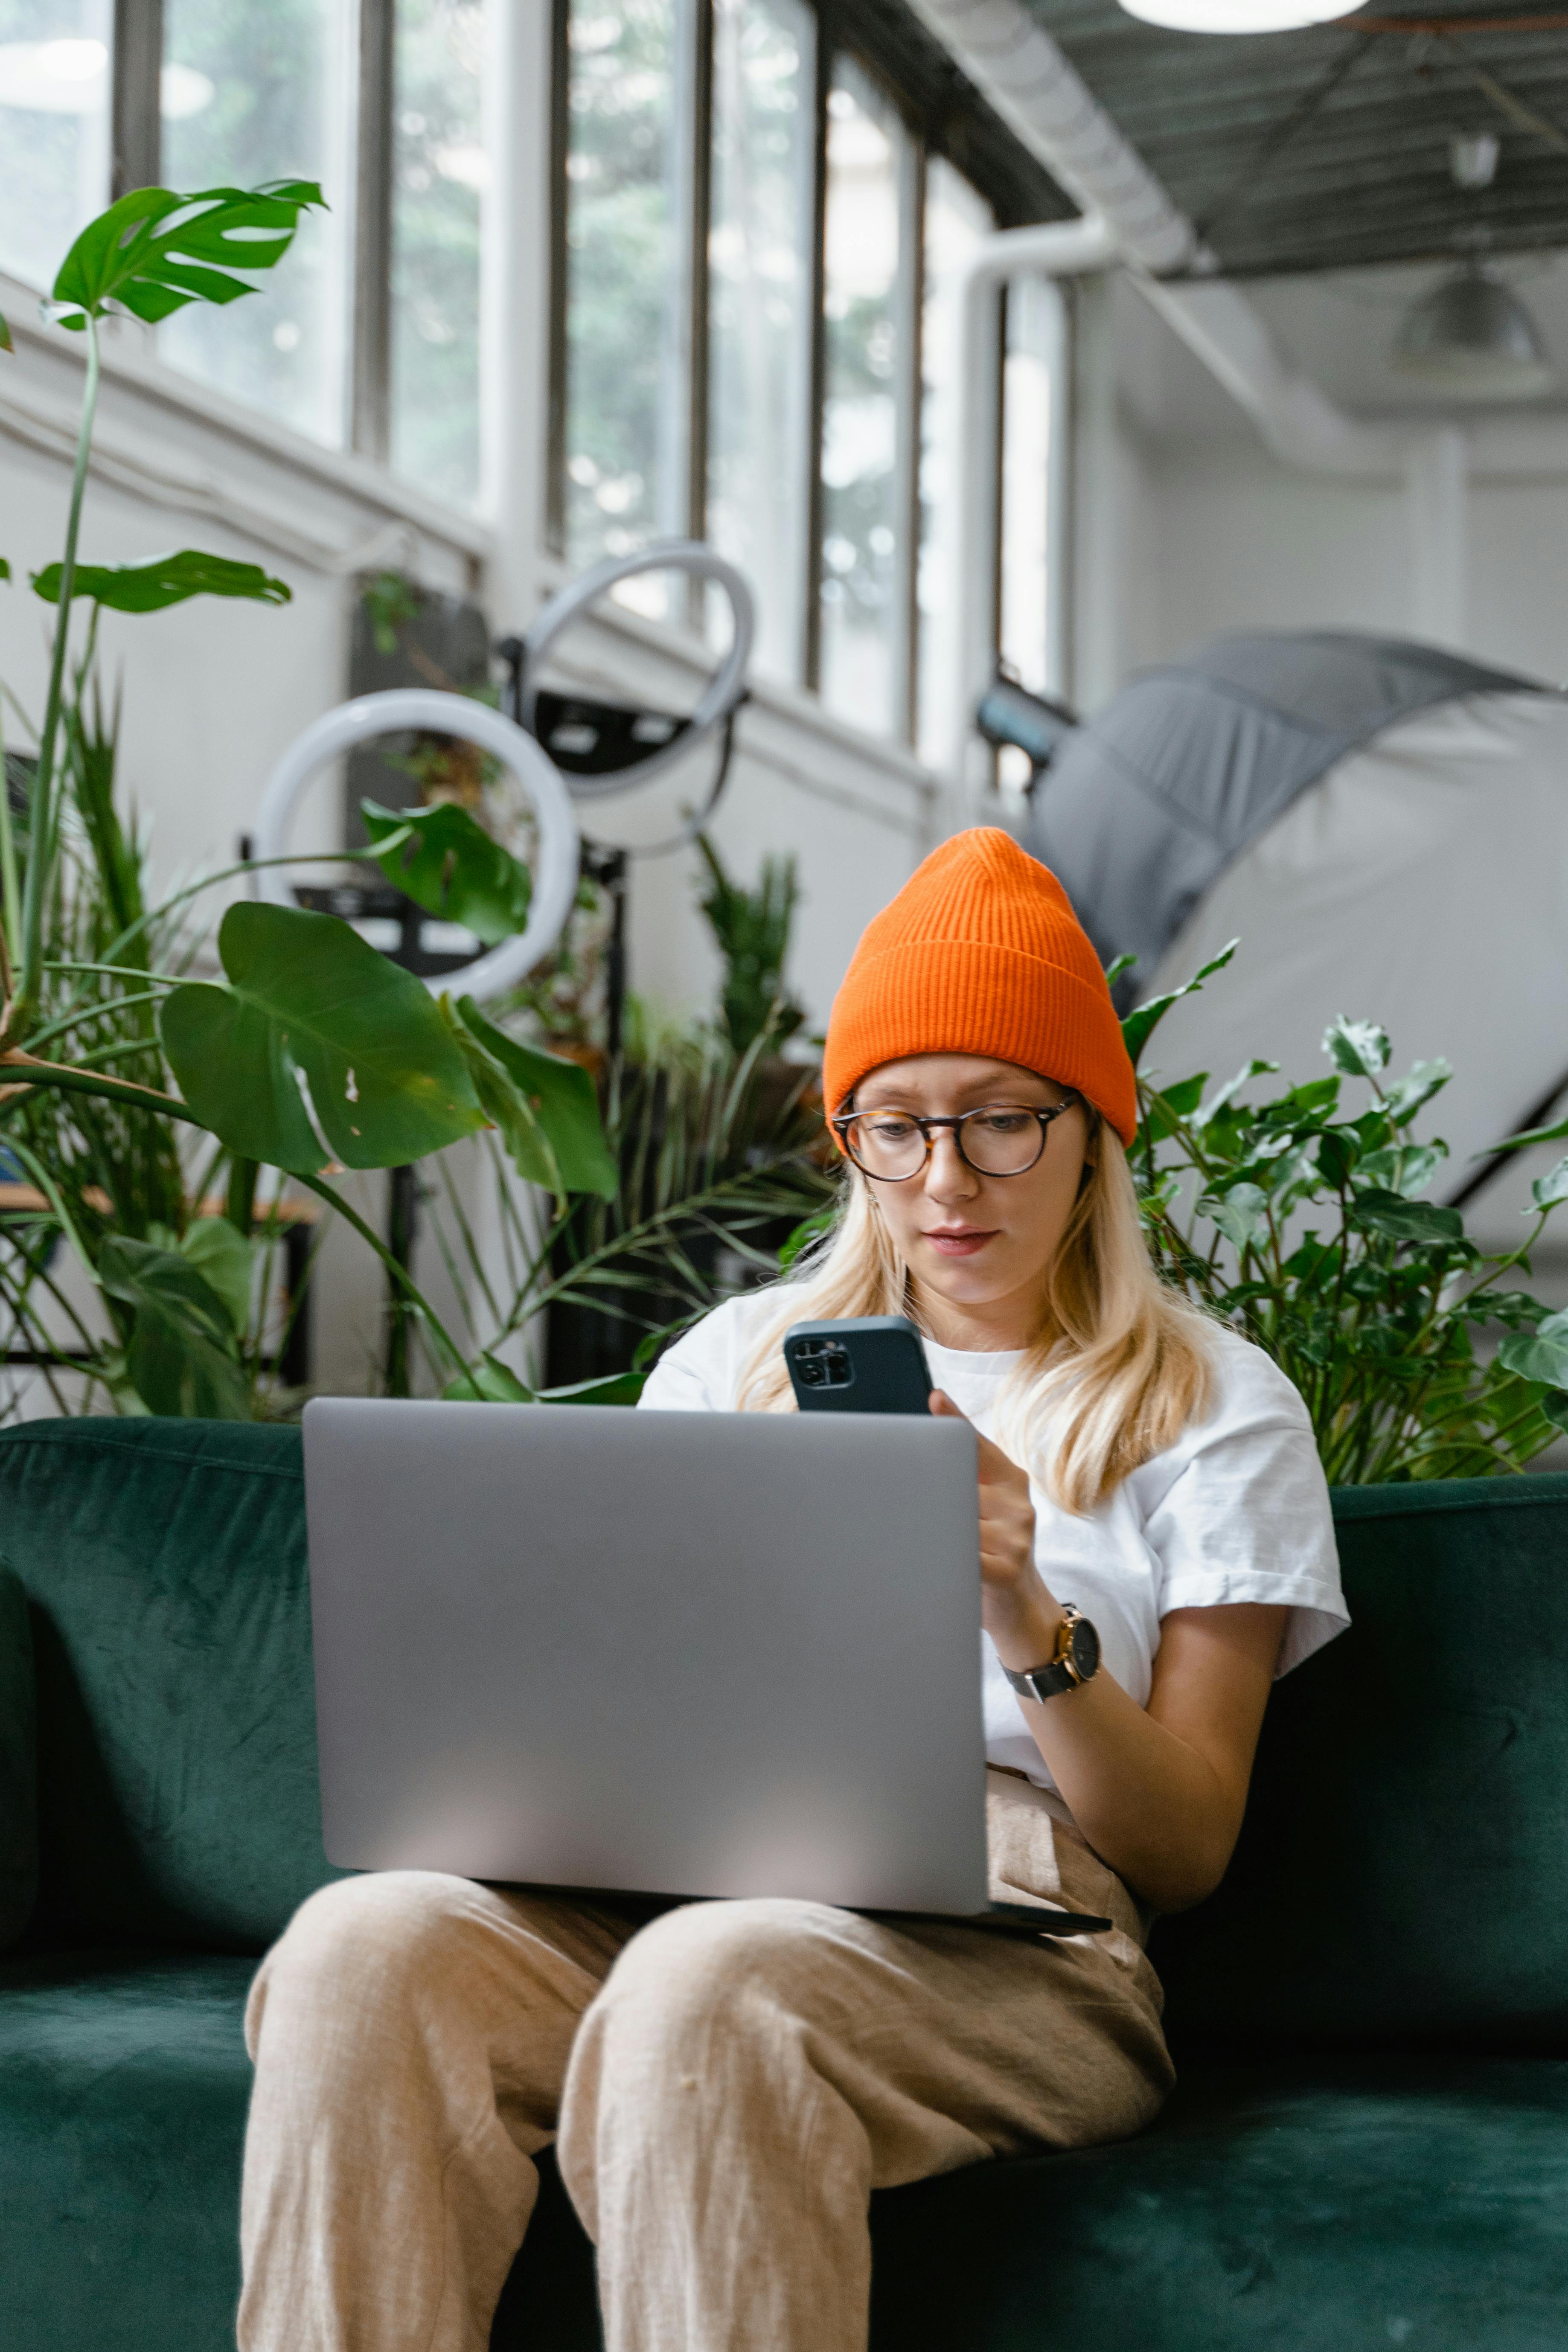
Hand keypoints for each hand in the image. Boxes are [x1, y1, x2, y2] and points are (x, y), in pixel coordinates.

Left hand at [929, 1390, 1063, 1667]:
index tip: (935, 1399)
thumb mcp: (985, 1513)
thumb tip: (918, 1453)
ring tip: (908, 1535)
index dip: (955, 1421)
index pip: (978, 1445)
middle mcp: (1018, 1503)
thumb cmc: (992, 1555)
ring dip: (926, 1527)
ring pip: (954, 1517)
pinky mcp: (1006, 1569)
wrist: (1022, 1612)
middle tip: (890, 1489)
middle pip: (957, 1481)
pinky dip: (936, 1554)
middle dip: (925, 1487)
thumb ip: (963, 1482)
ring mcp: (1016, 1536)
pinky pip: (960, 1553)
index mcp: (1011, 1481)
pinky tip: (925, 1557)